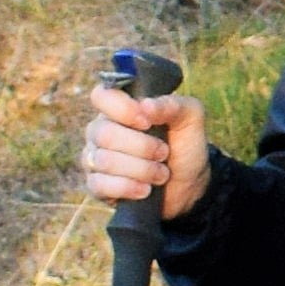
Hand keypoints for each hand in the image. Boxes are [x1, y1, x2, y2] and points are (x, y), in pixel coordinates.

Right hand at [83, 84, 211, 223]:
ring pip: (104, 161)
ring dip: (141, 169)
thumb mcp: (189, 119)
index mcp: (119, 108)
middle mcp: (101, 130)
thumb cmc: (184, 145)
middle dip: (142, 147)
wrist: (189, 185)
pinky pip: (99, 185)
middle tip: (164, 153)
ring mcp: (95, 158)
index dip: (123, 109)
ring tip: (161, 173)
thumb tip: (145, 104)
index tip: (147, 122)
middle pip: (105, 133)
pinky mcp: (96, 185)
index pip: (101, 96)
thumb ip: (171, 105)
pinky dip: (128, 188)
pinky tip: (145, 189)